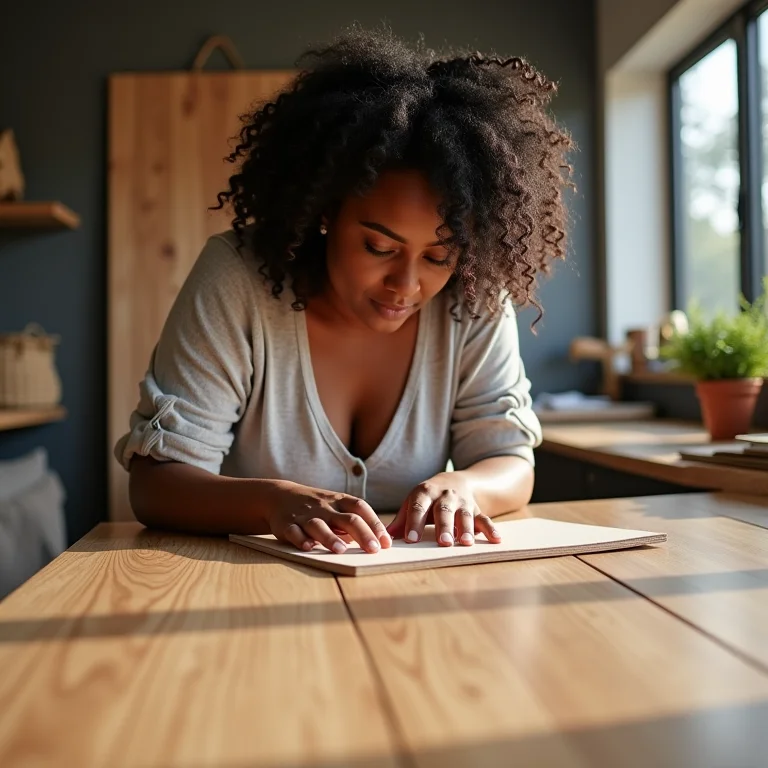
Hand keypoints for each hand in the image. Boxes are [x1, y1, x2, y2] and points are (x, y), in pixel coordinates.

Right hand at [265, 481, 390, 553]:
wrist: (279, 496)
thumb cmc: (317, 507)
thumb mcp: (336, 507)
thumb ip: (353, 523)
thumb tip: (378, 542)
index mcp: (340, 501)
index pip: (361, 509)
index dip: (375, 524)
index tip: (386, 542)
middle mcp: (325, 507)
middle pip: (347, 518)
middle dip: (362, 534)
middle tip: (374, 550)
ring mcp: (306, 515)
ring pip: (320, 525)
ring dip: (330, 537)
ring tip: (341, 550)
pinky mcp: (286, 524)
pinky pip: (294, 531)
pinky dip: (300, 539)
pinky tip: (308, 547)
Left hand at [386, 472, 501, 546]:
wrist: (455, 481)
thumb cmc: (427, 498)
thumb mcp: (413, 502)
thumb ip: (401, 520)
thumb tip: (384, 538)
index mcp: (425, 493)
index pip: (418, 507)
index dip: (414, 522)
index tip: (410, 539)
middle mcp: (445, 496)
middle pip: (444, 511)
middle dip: (444, 527)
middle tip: (443, 543)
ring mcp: (463, 502)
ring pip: (465, 515)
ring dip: (466, 529)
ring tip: (466, 543)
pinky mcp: (477, 509)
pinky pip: (485, 519)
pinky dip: (491, 529)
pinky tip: (496, 540)